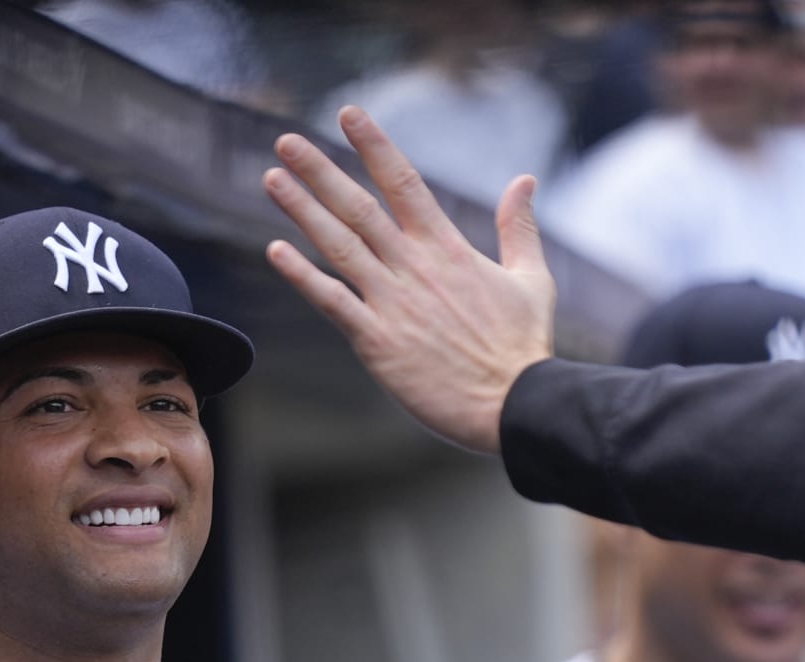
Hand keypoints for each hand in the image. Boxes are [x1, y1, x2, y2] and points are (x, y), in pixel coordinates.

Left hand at [261, 108, 555, 454]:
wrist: (514, 404)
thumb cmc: (523, 347)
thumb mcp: (532, 278)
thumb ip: (519, 227)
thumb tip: (525, 181)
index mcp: (448, 248)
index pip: (404, 182)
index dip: (374, 146)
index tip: (348, 114)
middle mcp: (414, 267)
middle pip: (359, 208)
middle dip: (320, 171)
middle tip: (286, 140)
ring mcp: (393, 303)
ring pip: (339, 245)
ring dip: (302, 210)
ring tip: (272, 178)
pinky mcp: (378, 342)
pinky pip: (333, 302)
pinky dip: (303, 276)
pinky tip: (275, 250)